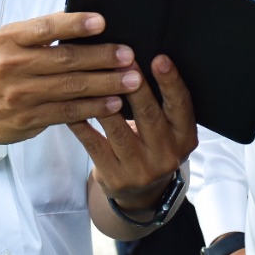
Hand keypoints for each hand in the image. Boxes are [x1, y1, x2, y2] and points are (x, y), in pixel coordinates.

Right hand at [0, 12, 134, 145]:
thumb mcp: (9, 42)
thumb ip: (40, 32)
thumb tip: (81, 17)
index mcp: (10, 38)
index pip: (45, 27)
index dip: (75, 24)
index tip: (102, 21)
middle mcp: (13, 64)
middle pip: (65, 59)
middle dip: (102, 56)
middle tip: (129, 55)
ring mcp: (21, 94)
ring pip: (71, 87)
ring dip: (106, 83)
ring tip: (132, 79)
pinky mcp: (29, 118)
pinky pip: (68, 112)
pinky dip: (94, 108)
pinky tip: (114, 104)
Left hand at [69, 55, 197, 213]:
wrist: (140, 195)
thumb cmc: (152, 146)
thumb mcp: (168, 130)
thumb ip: (161, 104)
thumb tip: (137, 60)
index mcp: (184, 138)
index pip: (181, 106)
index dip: (171, 82)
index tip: (160, 58)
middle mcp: (166, 155)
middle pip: (149, 115)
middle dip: (135, 85)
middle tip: (123, 59)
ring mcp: (140, 170)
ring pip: (117, 129)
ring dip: (103, 100)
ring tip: (92, 75)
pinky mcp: (114, 176)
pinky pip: (93, 143)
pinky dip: (81, 122)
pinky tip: (70, 103)